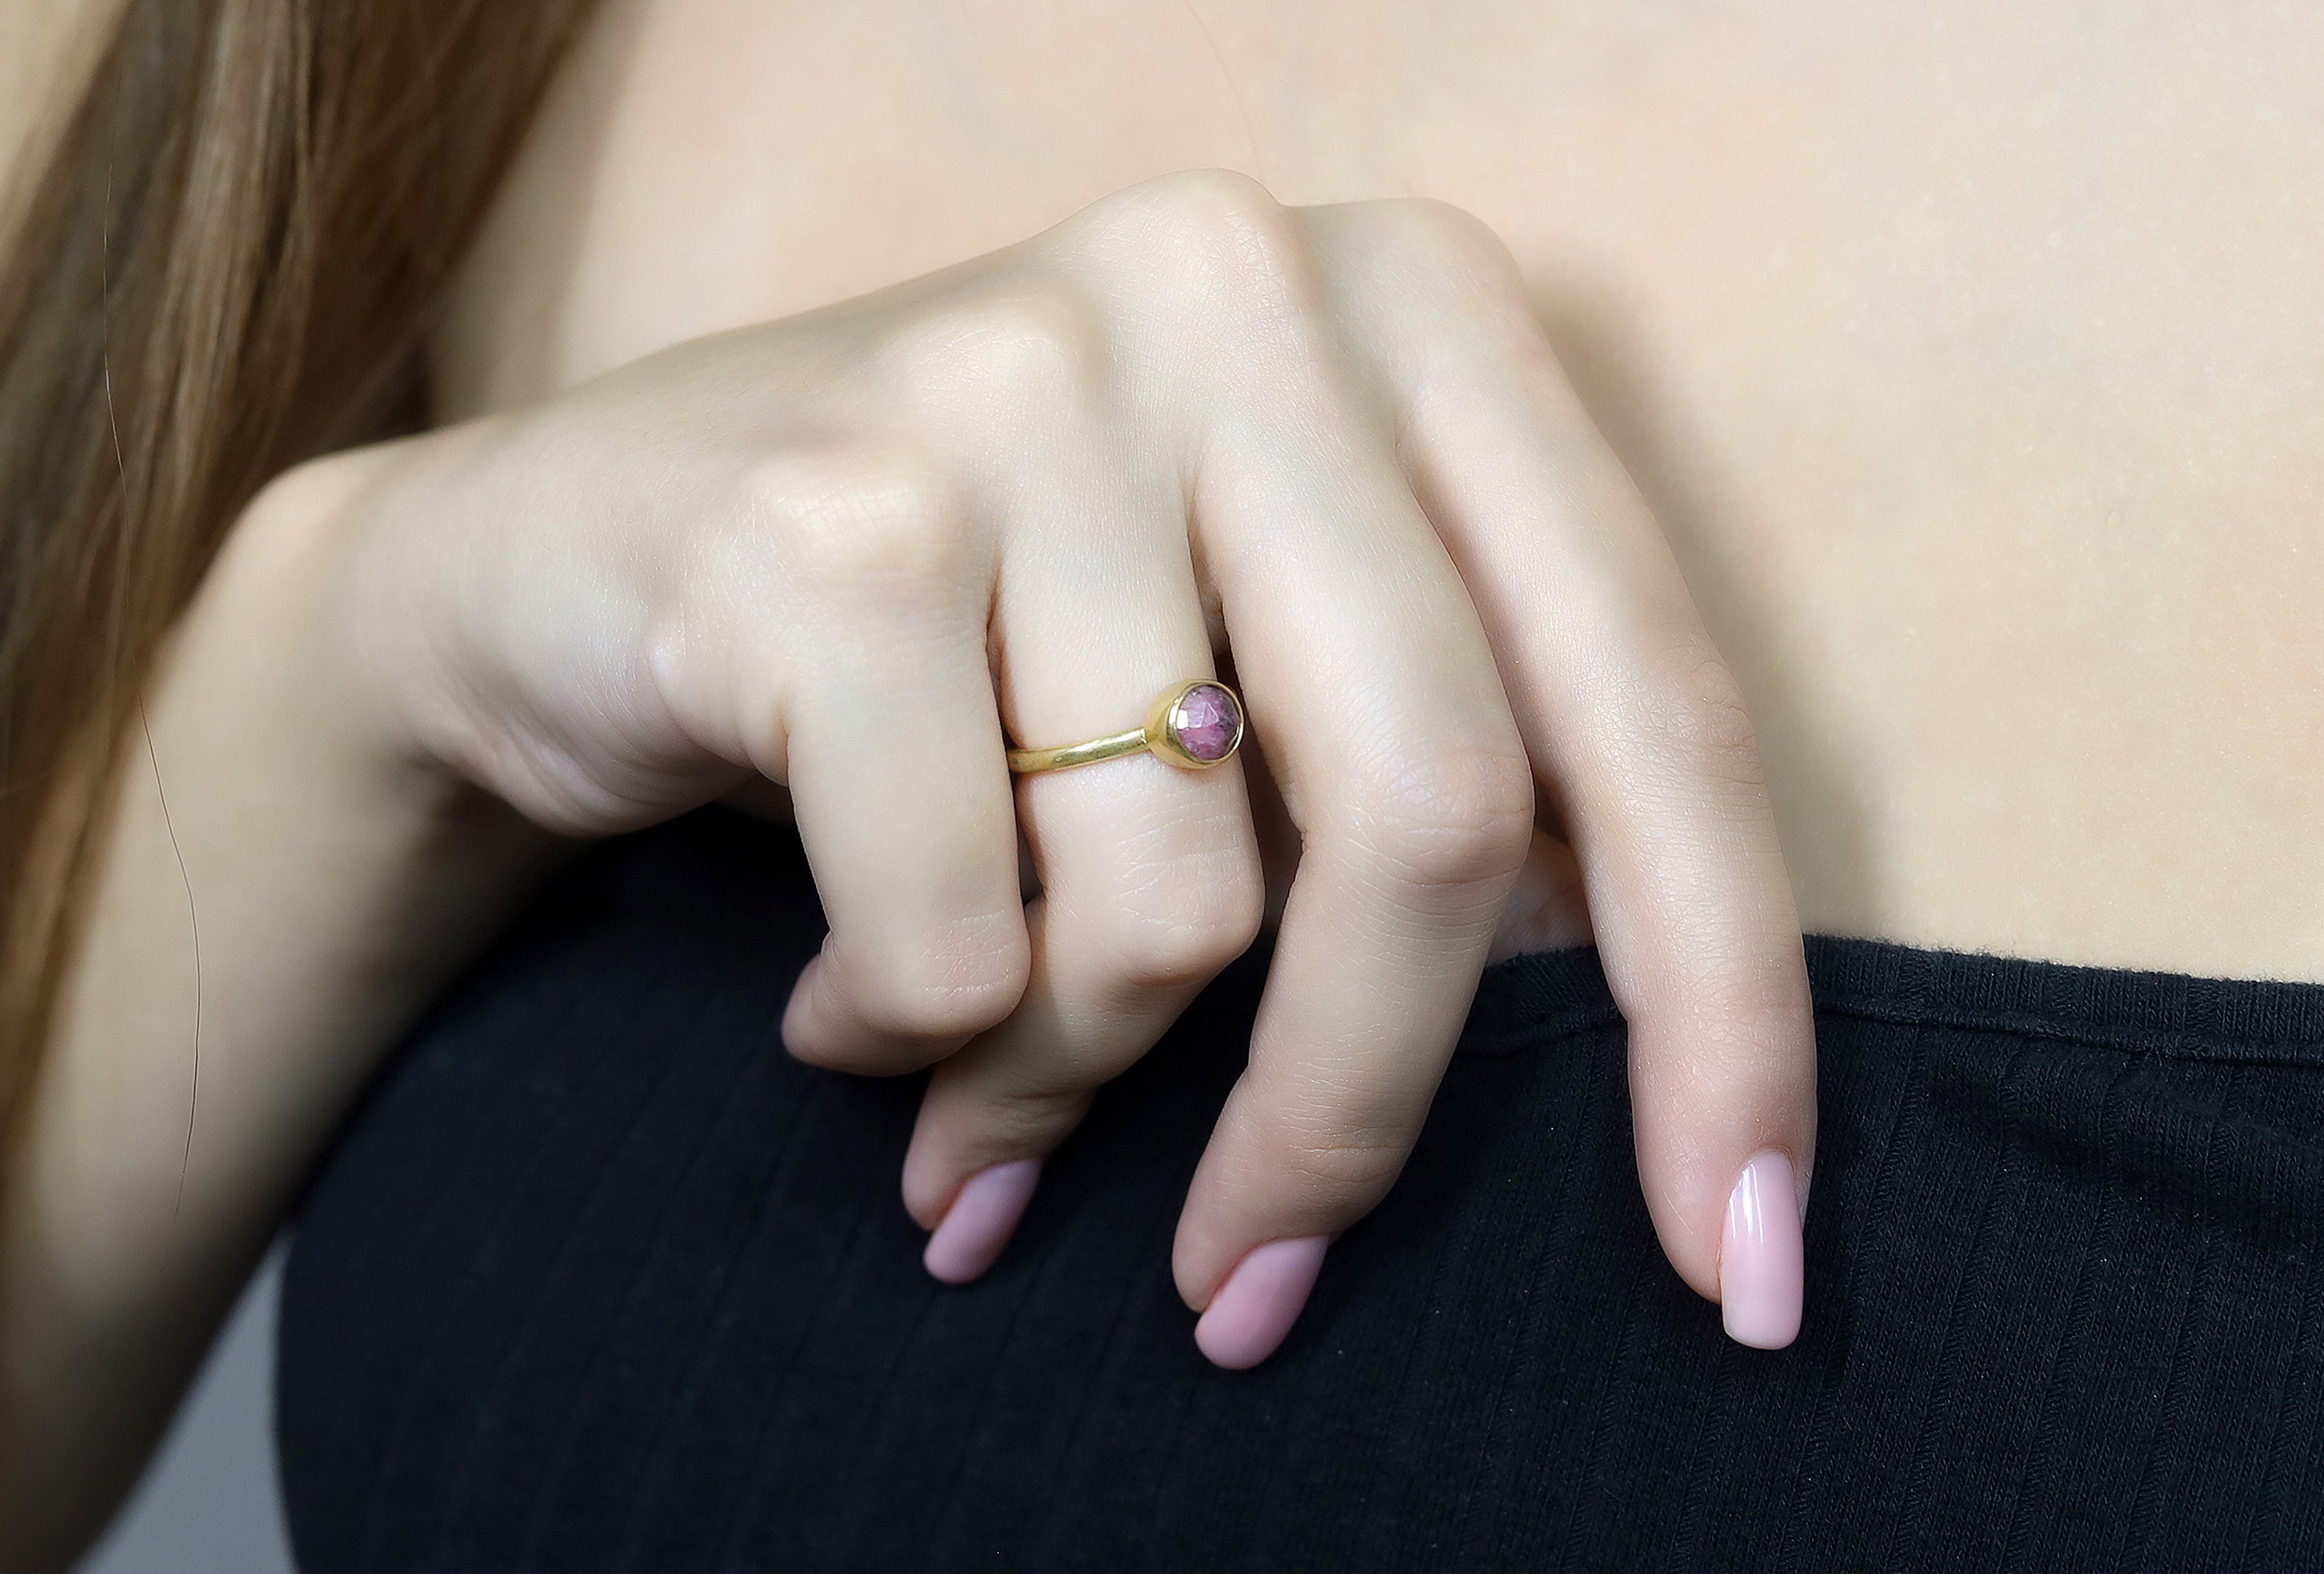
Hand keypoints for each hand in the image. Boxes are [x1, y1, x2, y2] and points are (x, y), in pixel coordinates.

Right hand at [341, 170, 1813, 1365]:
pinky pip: (955, 939)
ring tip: (971, 1080)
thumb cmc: (973, 650)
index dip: (1728, 1015)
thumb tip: (1650, 1100)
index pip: (1656, 705)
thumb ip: (1446, 790)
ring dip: (1070, 1079)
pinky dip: (911, 1044)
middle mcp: (1239, 292)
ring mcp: (1023, 384)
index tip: (1745, 1271)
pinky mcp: (826, 522)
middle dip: (1352, 1120)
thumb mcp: (1252, 661)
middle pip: (1437, 820)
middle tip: (1248, 1290)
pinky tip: (834, 1002)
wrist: (561, 569)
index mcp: (1419, 318)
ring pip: (1175, 911)